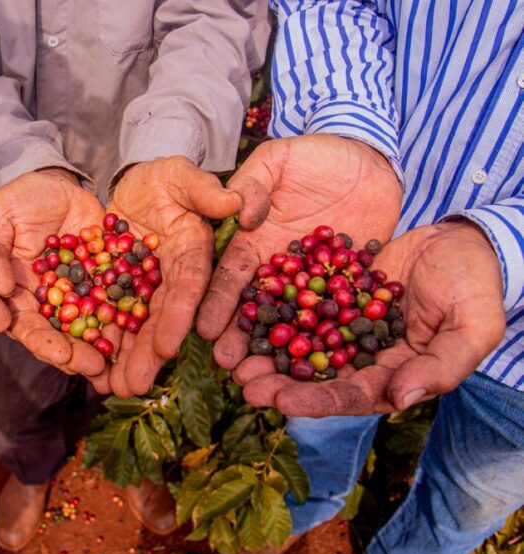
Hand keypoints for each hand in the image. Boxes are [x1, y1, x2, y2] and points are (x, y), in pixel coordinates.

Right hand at [0, 169, 108, 378]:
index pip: (26, 325)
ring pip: (90, 327)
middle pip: (61, 335)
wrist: (61, 186)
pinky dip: (126, 319)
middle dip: (76, 353)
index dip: (42, 342)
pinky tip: (140, 333)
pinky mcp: (105, 284)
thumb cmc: (22, 198)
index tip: (60, 354)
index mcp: (18, 295)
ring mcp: (79, 296)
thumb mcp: (1, 213)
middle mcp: (49, 303)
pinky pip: (117, 304)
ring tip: (117, 362)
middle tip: (93, 367)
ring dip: (103, 346)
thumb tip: (3, 288)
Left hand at [103, 156, 242, 395]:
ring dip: (126, 359)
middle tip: (137, 386)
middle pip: (161, 317)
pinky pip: (108, 318)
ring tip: (114, 389)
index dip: (180, 316)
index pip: (189, 285)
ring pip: (135, 326)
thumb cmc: (162, 178)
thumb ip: (203, 188)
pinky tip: (91, 368)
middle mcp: (172, 278)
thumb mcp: (179, 174)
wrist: (132, 187)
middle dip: (150, 353)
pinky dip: (101, 342)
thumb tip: (235, 202)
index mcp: (193, 251)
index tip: (169, 346)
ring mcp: (144, 288)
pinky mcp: (118, 290)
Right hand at [197, 134, 401, 364]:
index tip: (204, 330)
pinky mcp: (349, 287)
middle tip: (230, 369)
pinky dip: (330, 341)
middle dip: (241, 340)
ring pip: (295, 321)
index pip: (231, 276)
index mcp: (253, 242)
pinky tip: (323, 369)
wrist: (368, 157)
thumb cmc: (315, 154)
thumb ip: (253, 184)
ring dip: (280, 350)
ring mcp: (314, 282)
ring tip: (270, 380)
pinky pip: (339, 316)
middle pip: (257, 309)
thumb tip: (241, 215)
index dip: (217, 303)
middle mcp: (279, 270)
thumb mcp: (276, 159)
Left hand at [233, 222, 505, 415]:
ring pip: (297, 342)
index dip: (314, 400)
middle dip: (276, 382)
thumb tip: (400, 399)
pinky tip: (243, 311)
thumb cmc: (475, 286)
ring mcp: (342, 324)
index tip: (280, 401)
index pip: (348, 396)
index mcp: (391, 374)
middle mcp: (360, 355)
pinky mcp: (330, 292)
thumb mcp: (471, 327)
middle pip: (312, 376)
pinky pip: (297, 303)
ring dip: (265, 351)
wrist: (463, 238)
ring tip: (231, 355)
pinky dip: (272, 309)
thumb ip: (440, 367)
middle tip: (241, 382)